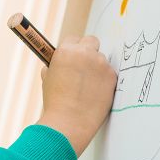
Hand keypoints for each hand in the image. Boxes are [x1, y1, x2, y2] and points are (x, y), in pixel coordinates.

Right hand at [36, 35, 116, 154]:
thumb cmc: (55, 102)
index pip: (73, 39)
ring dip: (97, 68)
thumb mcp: (48, 79)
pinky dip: (104, 81)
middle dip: (89, 51)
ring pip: (101, 59)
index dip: (73, 48)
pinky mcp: (112, 76)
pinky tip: (96, 93)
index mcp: (66, 51)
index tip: (74, 57)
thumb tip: (58, 63)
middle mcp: (85, 53)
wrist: (68, 121)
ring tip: (88, 87)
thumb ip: (55, 65)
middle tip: (85, 66)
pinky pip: (109, 73)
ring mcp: (101, 64)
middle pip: (91, 41)